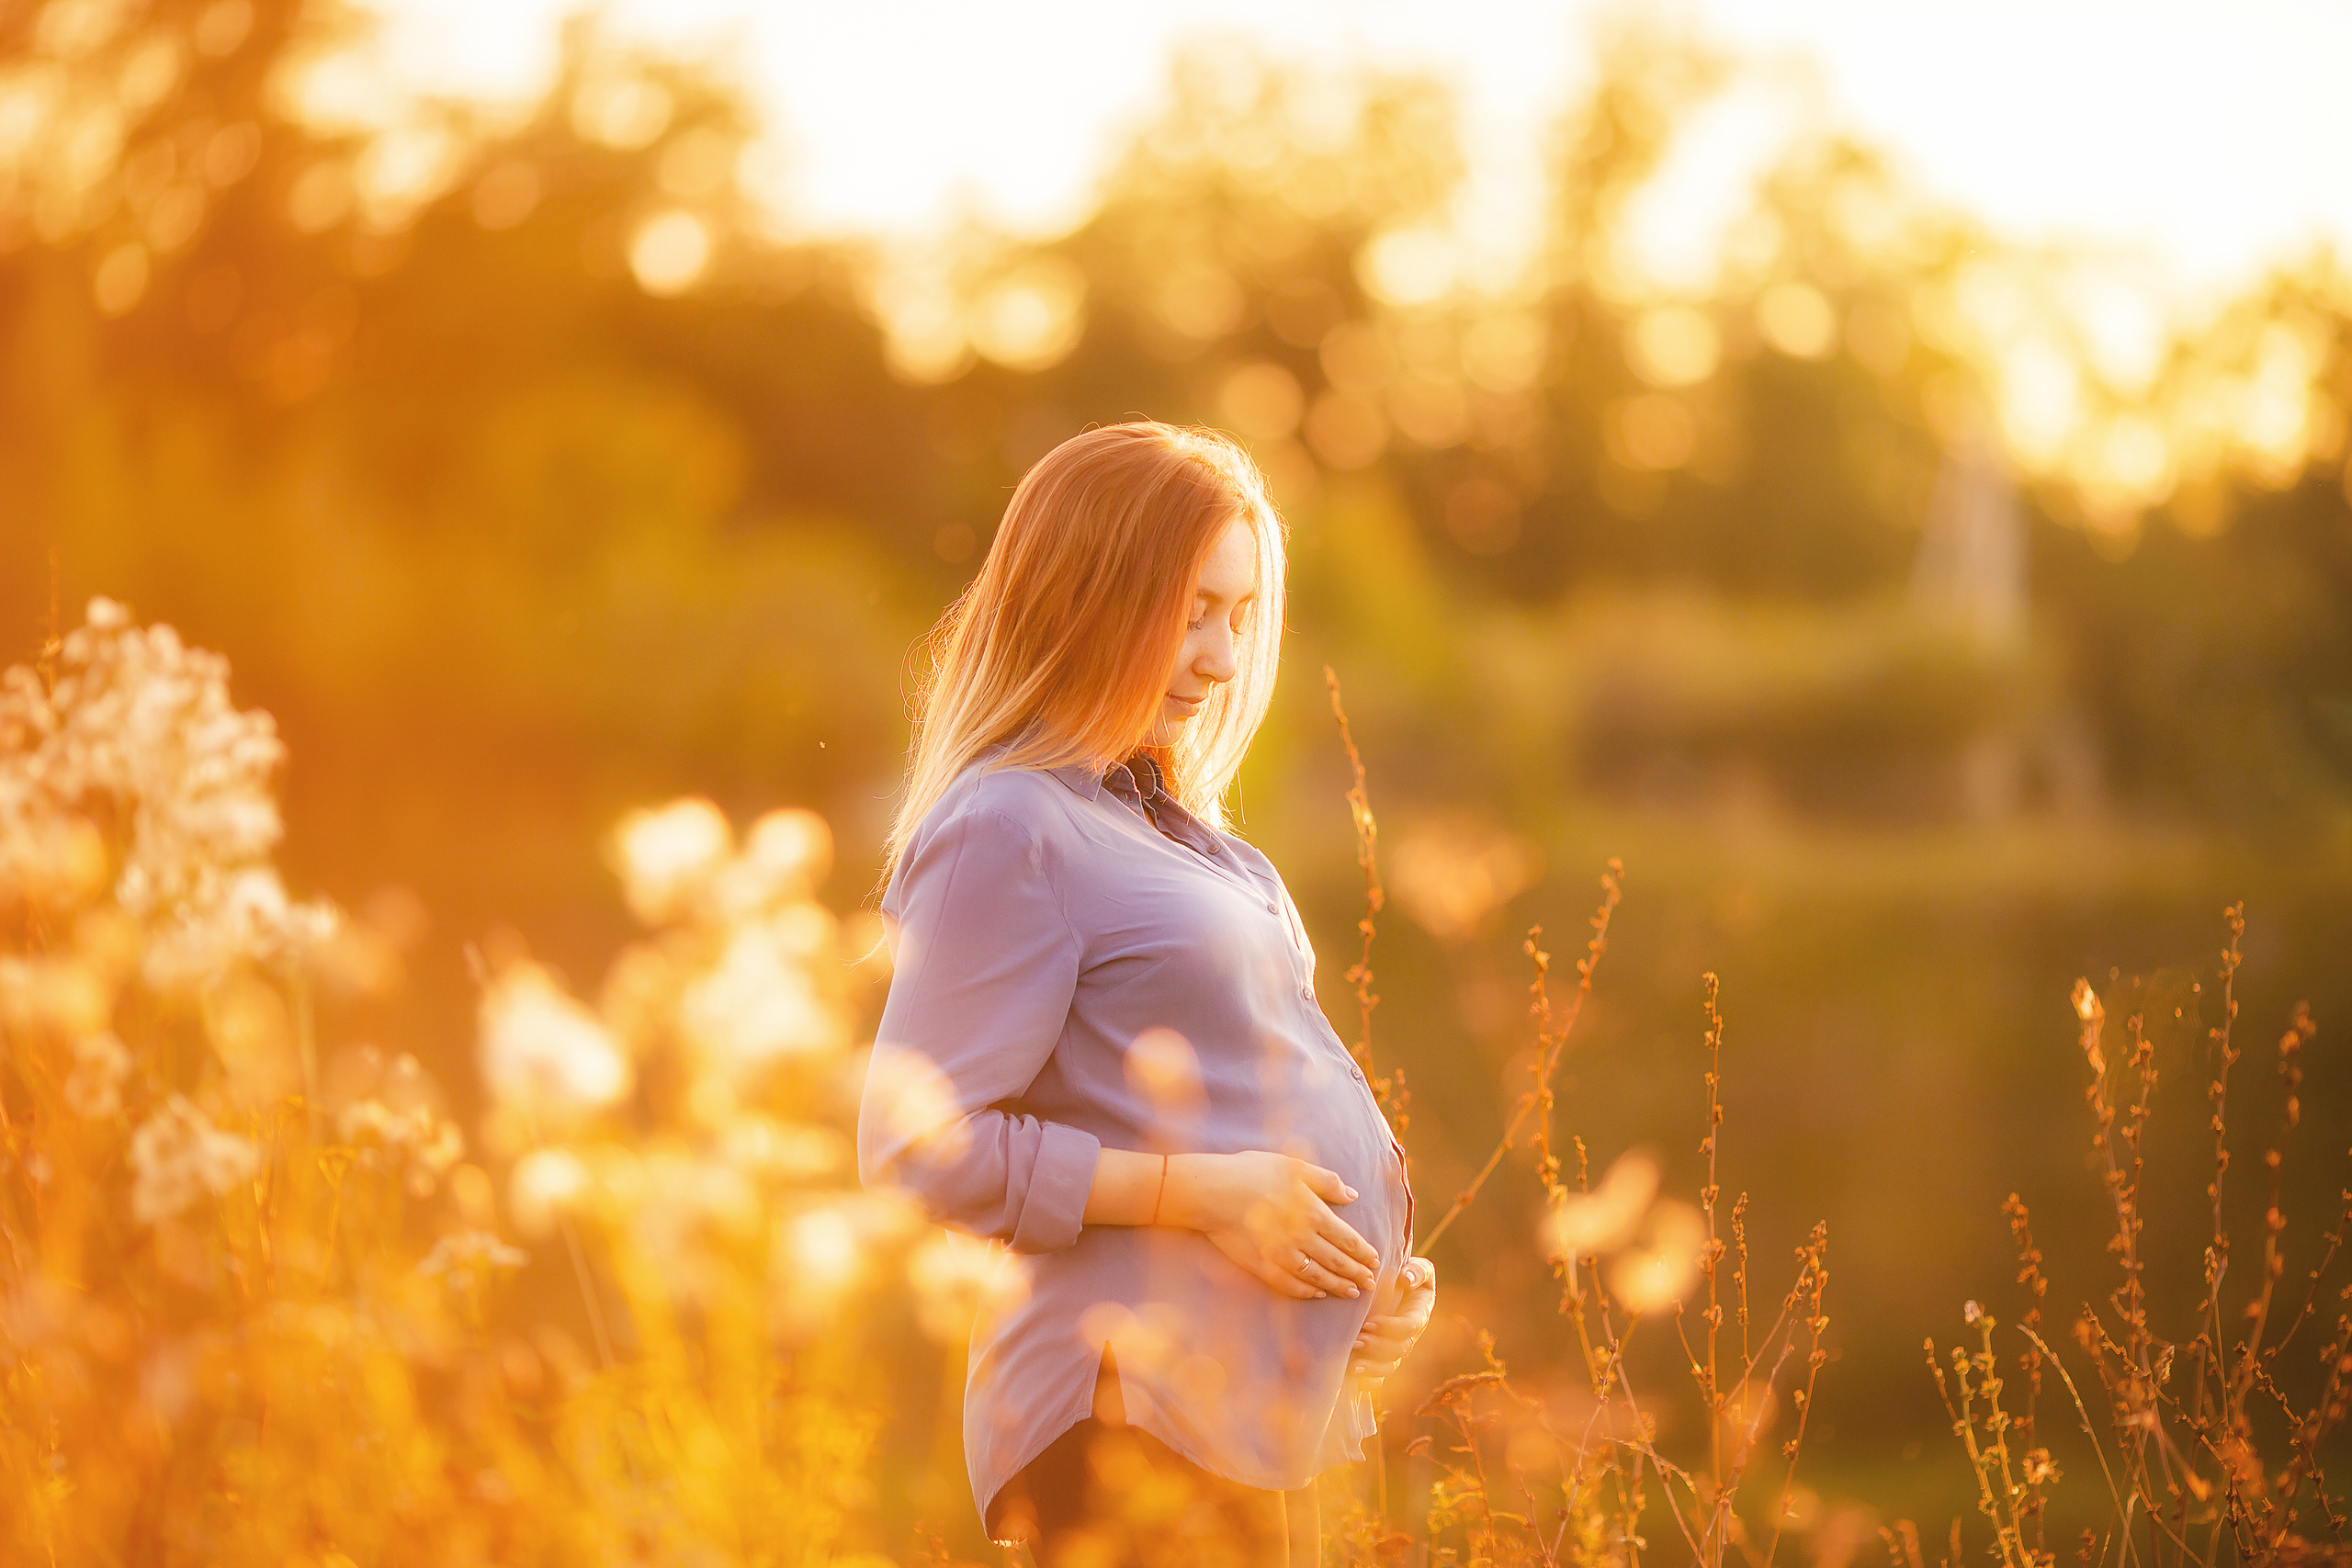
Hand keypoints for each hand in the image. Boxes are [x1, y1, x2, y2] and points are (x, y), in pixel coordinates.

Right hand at [1163, 1151, 1380, 1299]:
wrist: (1210, 1192)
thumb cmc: (1251, 1172)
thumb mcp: (1293, 1166)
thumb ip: (1325, 1181)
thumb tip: (1351, 1194)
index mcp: (1312, 1213)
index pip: (1347, 1239)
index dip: (1363, 1252)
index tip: (1376, 1260)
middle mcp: (1301, 1239)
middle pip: (1337, 1262)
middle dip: (1357, 1274)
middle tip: (1371, 1284)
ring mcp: (1281, 1256)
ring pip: (1317, 1277)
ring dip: (1337, 1286)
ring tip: (1351, 1293)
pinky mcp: (1262, 1266)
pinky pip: (1290, 1285)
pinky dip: (1306, 1291)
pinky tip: (1316, 1293)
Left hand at [1350, 1256, 1434, 1386]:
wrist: (1393, 1284)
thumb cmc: (1406, 1273)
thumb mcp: (1419, 1267)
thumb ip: (1417, 1271)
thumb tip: (1406, 1279)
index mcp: (1419, 1314)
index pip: (1410, 1327)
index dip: (1392, 1328)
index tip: (1370, 1322)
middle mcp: (1409, 1336)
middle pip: (1398, 1350)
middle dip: (1377, 1347)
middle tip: (1356, 1340)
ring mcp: (1395, 1348)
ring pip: (1389, 1366)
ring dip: (1372, 1366)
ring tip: (1352, 1363)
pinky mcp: (1382, 1357)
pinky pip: (1379, 1378)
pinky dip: (1369, 1382)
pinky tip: (1353, 1378)